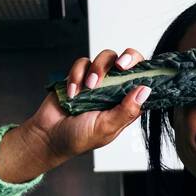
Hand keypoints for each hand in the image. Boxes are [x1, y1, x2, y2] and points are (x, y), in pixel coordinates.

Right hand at [0, 47, 151, 182]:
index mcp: (127, 104)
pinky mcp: (80, 75)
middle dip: (128, 58)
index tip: (145, 70)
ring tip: (89, 87)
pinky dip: (76, 75)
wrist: (48, 135)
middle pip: (129, 61)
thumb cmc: (79, 137)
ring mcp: (98, 81)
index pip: (144, 82)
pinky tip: (72, 93)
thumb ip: (127, 110)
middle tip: (121, 66)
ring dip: (98, 69)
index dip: (148, 73)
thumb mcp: (106, 128)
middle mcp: (115, 90)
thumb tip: (145, 90)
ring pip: (106, 57)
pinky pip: (82, 63)